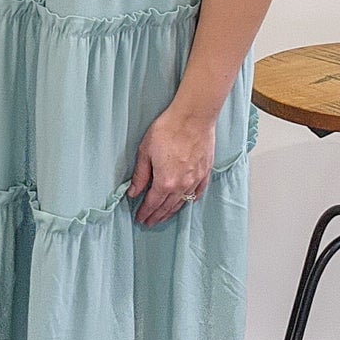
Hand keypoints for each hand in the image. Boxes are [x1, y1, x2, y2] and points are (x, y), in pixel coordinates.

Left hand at [126, 104, 215, 227]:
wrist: (193, 117)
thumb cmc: (168, 130)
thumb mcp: (145, 151)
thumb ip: (140, 175)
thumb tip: (133, 192)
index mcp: (165, 182)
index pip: (152, 203)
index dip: (145, 212)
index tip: (140, 219)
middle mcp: (181, 185)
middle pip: (167, 207)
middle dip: (157, 216)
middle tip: (149, 223)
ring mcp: (195, 179)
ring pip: (182, 202)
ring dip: (172, 211)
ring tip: (164, 217)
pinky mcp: (205, 172)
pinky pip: (198, 191)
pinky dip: (191, 199)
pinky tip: (187, 202)